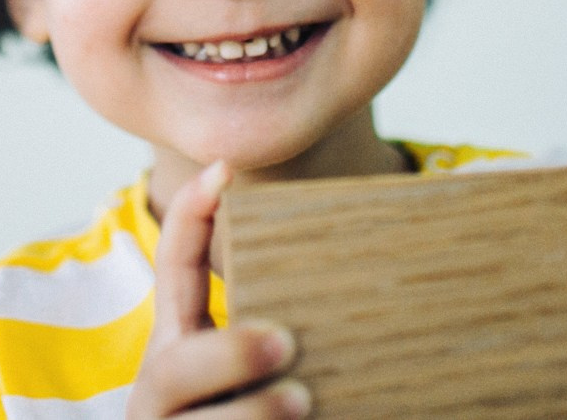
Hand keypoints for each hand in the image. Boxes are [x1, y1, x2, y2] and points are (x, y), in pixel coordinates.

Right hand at [127, 162, 310, 418]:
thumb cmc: (268, 417)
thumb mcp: (259, 373)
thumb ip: (288, 330)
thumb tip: (405, 258)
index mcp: (175, 354)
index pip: (171, 270)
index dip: (190, 218)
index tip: (226, 170)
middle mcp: (161, 399)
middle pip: (176, 367)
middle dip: (228, 351)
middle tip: (287, 341)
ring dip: (248, 414)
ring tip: (302, 402)